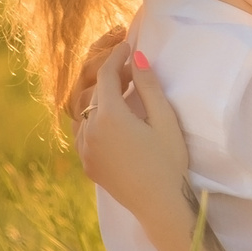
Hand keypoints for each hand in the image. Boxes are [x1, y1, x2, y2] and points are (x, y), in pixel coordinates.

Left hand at [75, 43, 192, 213]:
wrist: (159, 204)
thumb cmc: (169, 161)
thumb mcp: (165, 120)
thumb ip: (148, 86)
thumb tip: (136, 56)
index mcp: (110, 116)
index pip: (106, 75)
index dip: (116, 57)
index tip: (127, 46)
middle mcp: (90, 131)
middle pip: (93, 92)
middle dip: (110, 76)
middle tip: (131, 71)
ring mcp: (85, 149)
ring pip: (84, 112)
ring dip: (100, 99)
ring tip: (121, 95)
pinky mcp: (87, 164)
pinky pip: (82, 133)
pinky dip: (94, 120)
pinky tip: (112, 121)